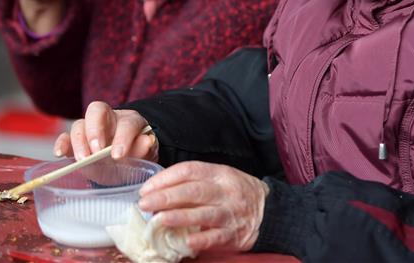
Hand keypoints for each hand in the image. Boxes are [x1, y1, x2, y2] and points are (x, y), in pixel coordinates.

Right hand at [54, 101, 157, 160]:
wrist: (125, 163)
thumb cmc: (135, 154)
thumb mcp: (144, 154)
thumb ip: (144, 148)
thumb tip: (147, 141)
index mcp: (128, 120)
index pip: (125, 122)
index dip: (122, 137)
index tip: (119, 155)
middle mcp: (107, 119)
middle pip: (97, 111)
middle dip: (95, 131)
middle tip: (97, 151)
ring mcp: (89, 130)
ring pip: (79, 124)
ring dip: (79, 142)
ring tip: (83, 160)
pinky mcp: (75, 143)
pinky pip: (65, 138)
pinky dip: (61, 144)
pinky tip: (60, 153)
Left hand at [139, 161, 267, 252]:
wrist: (269, 210)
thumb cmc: (236, 192)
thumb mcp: (220, 178)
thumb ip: (195, 181)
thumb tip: (159, 190)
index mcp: (219, 173)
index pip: (189, 170)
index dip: (166, 178)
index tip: (146, 188)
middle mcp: (225, 191)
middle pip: (193, 191)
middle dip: (165, 197)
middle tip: (144, 203)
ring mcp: (231, 212)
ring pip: (203, 213)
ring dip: (179, 217)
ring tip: (158, 220)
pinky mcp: (235, 234)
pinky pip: (216, 237)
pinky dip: (201, 240)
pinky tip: (187, 243)